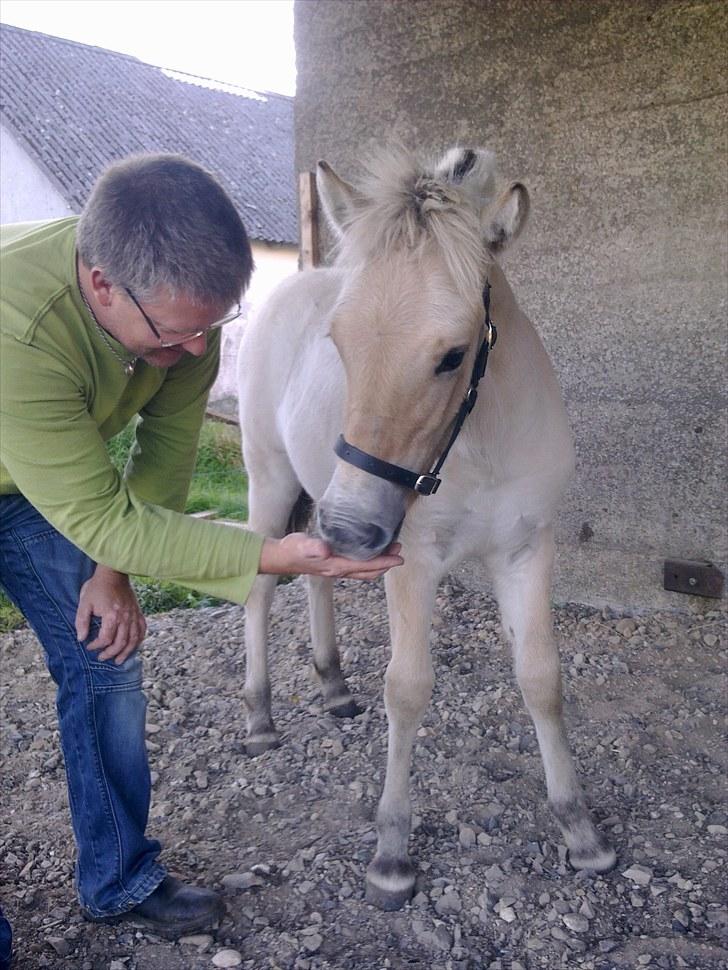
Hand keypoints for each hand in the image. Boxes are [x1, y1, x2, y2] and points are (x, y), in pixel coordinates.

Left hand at [75, 565, 146, 664]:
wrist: (113, 573)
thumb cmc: (97, 587)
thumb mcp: (84, 603)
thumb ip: (81, 622)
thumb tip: (81, 638)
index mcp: (111, 616)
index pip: (105, 639)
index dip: (96, 646)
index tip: (89, 646)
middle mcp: (125, 618)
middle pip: (121, 642)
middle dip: (110, 653)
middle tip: (102, 658)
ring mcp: (133, 615)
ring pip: (133, 639)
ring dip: (127, 652)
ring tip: (119, 660)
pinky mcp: (138, 612)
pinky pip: (142, 629)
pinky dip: (139, 640)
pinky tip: (133, 645)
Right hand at [259, 534, 402, 579]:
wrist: (282, 557)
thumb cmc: (292, 550)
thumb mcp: (301, 545)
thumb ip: (313, 547)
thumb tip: (325, 550)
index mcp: (336, 566)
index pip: (366, 566)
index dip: (384, 562)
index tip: (399, 558)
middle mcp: (339, 571)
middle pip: (369, 571)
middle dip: (386, 564)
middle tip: (399, 551)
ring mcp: (338, 569)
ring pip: (364, 570)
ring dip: (380, 563)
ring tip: (391, 549)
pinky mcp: (335, 564)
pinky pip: (358, 565)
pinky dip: (369, 560)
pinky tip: (371, 549)